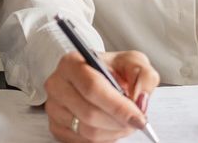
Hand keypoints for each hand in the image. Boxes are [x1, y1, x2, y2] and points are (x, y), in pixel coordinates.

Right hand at [44, 50, 158, 141]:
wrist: (98, 76)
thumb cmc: (113, 69)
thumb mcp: (133, 62)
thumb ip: (144, 76)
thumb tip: (140, 100)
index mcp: (72, 63)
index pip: (92, 88)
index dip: (118, 106)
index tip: (139, 117)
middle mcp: (57, 84)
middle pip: (89, 113)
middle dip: (119, 122)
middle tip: (136, 122)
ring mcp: (53, 107)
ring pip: (86, 131)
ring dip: (113, 132)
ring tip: (124, 123)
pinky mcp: (55, 125)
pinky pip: (82, 141)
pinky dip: (103, 139)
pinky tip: (110, 127)